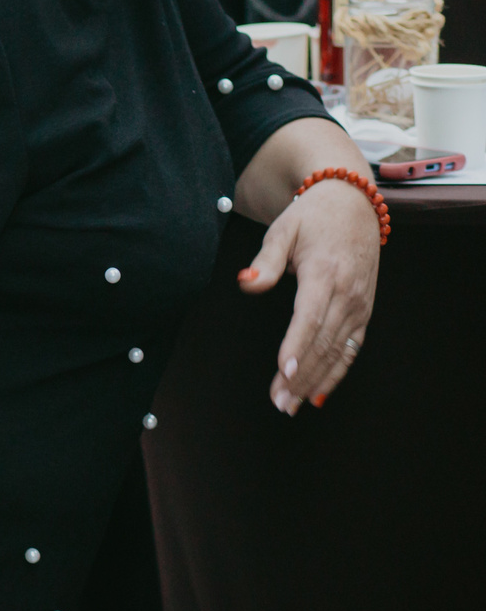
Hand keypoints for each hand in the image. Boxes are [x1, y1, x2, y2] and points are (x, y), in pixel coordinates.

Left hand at [238, 176, 379, 413]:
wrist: (354, 205)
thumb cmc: (311, 216)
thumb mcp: (283, 230)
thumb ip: (265, 261)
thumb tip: (246, 283)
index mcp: (324, 274)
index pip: (309, 317)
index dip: (297, 346)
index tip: (284, 371)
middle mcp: (347, 294)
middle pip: (322, 342)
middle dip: (300, 375)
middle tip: (278, 402)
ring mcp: (359, 305)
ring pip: (337, 351)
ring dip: (315, 381)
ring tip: (292, 405)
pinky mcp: (364, 311)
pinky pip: (351, 348)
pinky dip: (336, 372)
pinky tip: (319, 394)